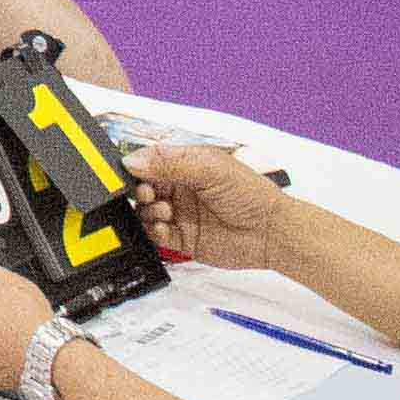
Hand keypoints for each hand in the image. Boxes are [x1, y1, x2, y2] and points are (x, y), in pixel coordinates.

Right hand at [130, 138, 294, 273]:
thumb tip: (132, 161)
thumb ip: (171, 163)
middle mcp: (180, 190)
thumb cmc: (250, 194)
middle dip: (138, 190)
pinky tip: (165, 228)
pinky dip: (154, 232)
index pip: (150, 162)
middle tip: (147, 193)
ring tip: (164, 211)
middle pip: (142, 187)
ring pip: (145, 212)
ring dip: (147, 211)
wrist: (270, 232)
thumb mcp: (210, 169)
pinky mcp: (181, 239)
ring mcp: (180, 214)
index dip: (136, 167)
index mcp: (186, 166)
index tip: (129, 172)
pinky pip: (155, 235)